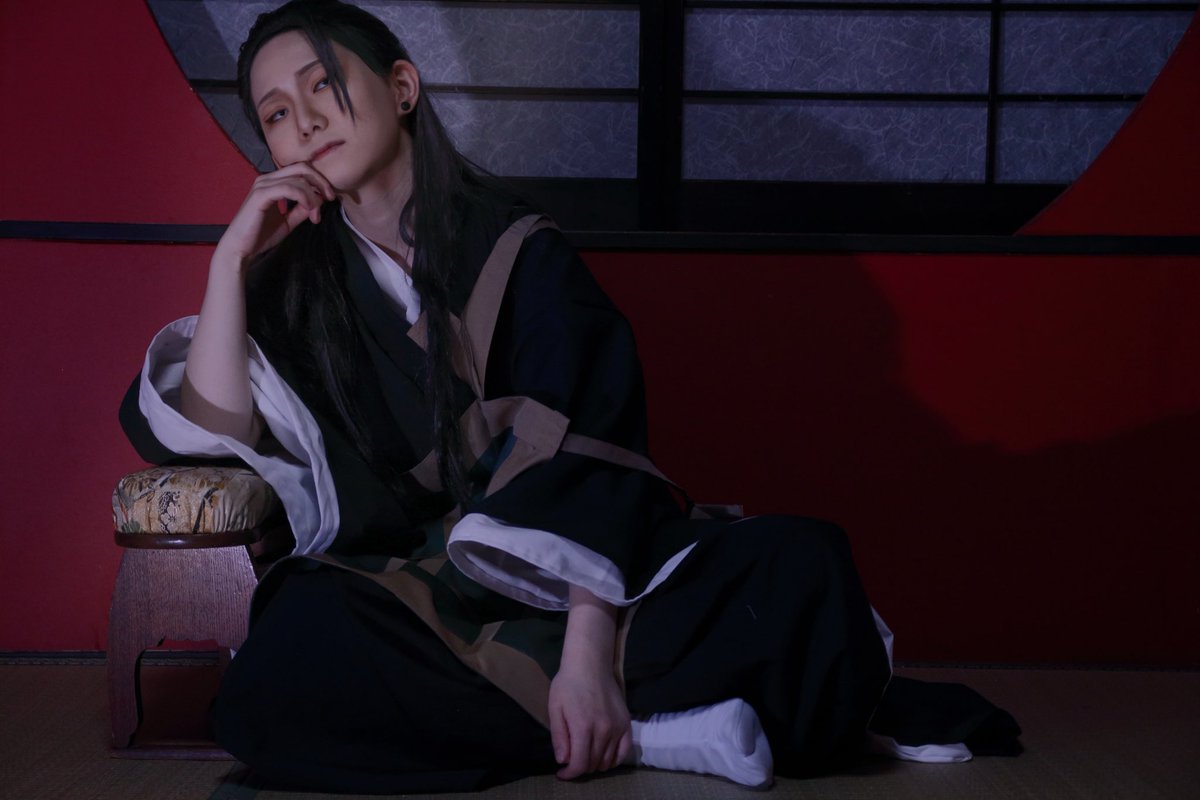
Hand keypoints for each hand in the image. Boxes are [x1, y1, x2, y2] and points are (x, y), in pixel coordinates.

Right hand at [215, 162, 336, 267]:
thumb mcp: (288, 221)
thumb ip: (302, 210)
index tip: (329, 198)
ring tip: (315, 215)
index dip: (319, 181)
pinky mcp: (261, 195)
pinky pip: (288, 188)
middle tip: (331, 198)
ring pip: (298, 178)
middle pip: (302, 167)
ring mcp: (263, 185)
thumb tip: (319, 200)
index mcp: (273, 182)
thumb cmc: (261, 236)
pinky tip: (308, 210)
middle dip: (321, 182)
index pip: (301, 169)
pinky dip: (303, 197)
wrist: (241, 249)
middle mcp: (267, 178)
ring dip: (312, 197)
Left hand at [549, 658, 632, 778]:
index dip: (570, 774)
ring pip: (608, 760)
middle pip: (594, 763)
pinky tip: (604, 757)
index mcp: (583, 727)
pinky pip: (625, 751)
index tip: (562, 773)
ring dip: (595, 764)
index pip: (580, 764)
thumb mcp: (555, 708)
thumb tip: (563, 760)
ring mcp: (618, 727)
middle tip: (571, 762)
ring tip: (585, 757)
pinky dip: (615, 760)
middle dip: (580, 768)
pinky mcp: (627, 722)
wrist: (590, 663)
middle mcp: (604, 730)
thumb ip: (559, 736)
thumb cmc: (568, 684)